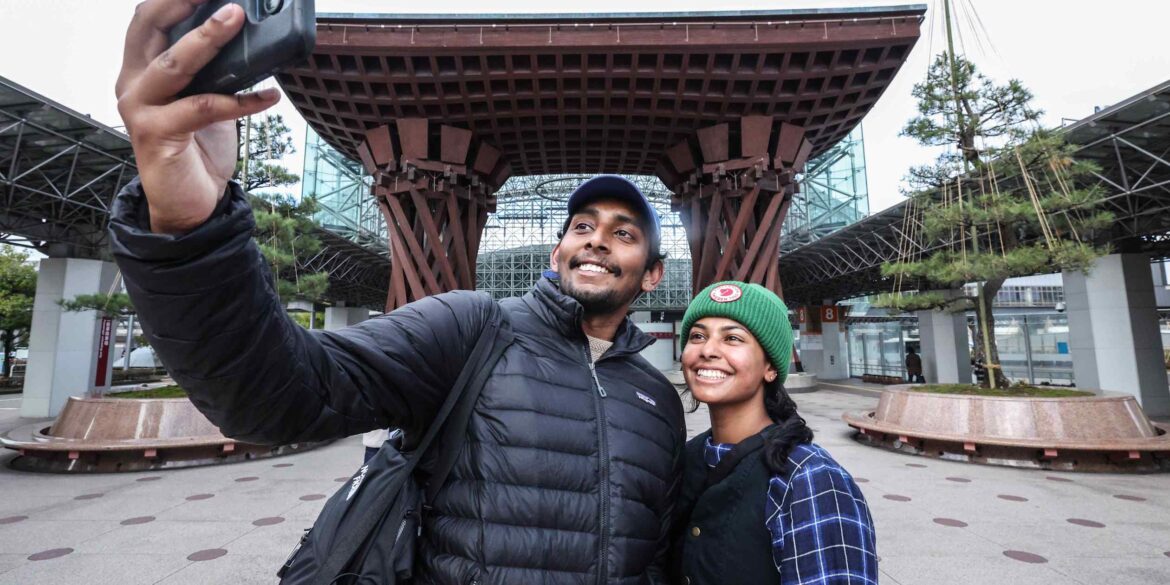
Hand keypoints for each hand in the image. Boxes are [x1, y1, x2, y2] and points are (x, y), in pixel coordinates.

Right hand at [115, 0, 279, 234]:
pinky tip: (268, 95)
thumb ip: (215, 70)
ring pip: (173, 63)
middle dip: (183, 4)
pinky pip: (204, 107)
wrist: (189, 205)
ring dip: (207, 39)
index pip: (147, 19)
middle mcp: (131, 83)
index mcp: (140, 69)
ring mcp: (140, 108)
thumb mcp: (206, 99)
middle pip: (149, 28)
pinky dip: (241, 100)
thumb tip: (247, 39)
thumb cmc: (197, 149)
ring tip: (237, 19)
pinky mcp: (156, 134)